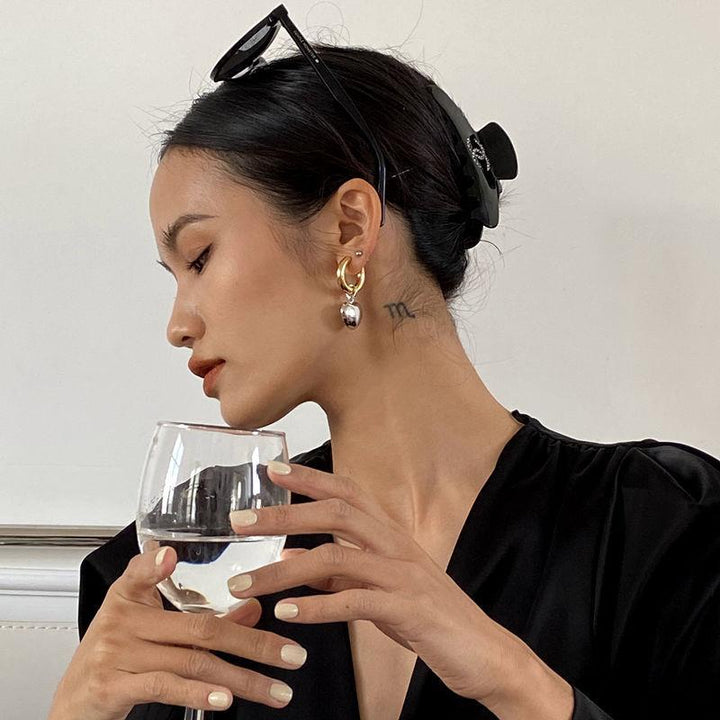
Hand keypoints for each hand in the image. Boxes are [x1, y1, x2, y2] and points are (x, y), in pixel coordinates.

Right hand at [49, 545, 309, 719]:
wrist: (73, 705)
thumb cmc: (115, 657)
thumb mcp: (151, 627)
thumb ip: (198, 615)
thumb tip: (254, 607)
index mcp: (129, 596)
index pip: (141, 572)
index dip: (153, 563)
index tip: (170, 555)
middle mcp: (121, 621)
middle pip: (200, 627)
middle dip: (254, 643)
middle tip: (293, 655)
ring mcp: (116, 655)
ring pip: (192, 661)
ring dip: (242, 679)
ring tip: (277, 690)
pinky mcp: (113, 687)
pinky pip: (165, 686)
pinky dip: (197, 695)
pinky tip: (225, 701)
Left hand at [227, 461, 532, 706]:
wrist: (484, 652)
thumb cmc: (430, 617)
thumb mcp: (381, 587)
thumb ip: (342, 572)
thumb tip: (296, 557)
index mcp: (390, 534)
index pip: (346, 492)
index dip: (309, 478)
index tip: (272, 470)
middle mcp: (396, 544)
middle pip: (335, 514)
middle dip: (284, 514)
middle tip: (239, 523)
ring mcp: (403, 574)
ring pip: (336, 557)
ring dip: (284, 570)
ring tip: (245, 586)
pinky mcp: (408, 608)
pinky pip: (355, 602)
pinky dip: (317, 607)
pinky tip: (288, 614)